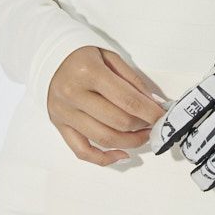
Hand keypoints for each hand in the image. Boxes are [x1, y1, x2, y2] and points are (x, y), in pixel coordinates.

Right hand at [47, 47, 165, 165]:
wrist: (51, 58)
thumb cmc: (84, 56)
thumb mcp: (110, 56)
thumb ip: (132, 80)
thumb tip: (152, 104)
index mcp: (89, 72)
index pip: (127, 99)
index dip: (149, 112)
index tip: (162, 117)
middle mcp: (74, 94)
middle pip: (117, 121)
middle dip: (141, 126)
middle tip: (152, 124)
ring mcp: (65, 113)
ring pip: (103, 139)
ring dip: (129, 142)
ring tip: (142, 136)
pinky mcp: (59, 125)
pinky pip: (82, 151)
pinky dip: (103, 158)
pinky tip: (122, 154)